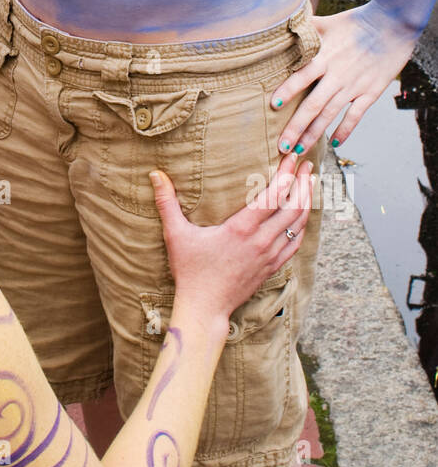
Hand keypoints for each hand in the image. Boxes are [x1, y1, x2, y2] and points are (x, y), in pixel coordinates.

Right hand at [154, 154, 312, 319]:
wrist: (205, 308)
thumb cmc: (190, 271)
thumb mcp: (175, 234)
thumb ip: (166, 202)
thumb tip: (155, 174)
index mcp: (240, 229)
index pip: (272, 195)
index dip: (286, 174)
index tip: (292, 158)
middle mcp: (260, 241)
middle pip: (293, 207)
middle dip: (302, 183)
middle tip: (307, 165)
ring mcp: (269, 256)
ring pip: (297, 224)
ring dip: (307, 202)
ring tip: (310, 183)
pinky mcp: (272, 267)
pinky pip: (294, 243)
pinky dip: (302, 226)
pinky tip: (303, 217)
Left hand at [269, 3, 415, 154]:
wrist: (392, 24)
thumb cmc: (356, 21)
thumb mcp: (327, 22)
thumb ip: (305, 28)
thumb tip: (280, 22)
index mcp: (325, 57)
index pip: (301, 76)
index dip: (287, 91)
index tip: (272, 106)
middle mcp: (337, 75)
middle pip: (313, 105)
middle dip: (296, 127)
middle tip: (282, 146)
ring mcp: (354, 86)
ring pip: (330, 114)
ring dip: (314, 134)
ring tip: (300, 150)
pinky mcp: (370, 92)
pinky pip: (355, 116)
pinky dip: (344, 130)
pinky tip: (334, 143)